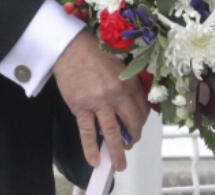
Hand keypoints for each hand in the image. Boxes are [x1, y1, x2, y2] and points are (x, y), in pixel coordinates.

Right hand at [53, 30, 149, 170]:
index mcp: (129, 82)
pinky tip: (95, 160)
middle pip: (132, 122)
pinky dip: (91, 149)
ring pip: (112, 132)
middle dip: (133, 137)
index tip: (138, 126)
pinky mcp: (81, 108)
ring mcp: (99, 102)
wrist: (72, 50)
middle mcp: (117, 94)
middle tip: (131, 144)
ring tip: (119, 164)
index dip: (142, 121)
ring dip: (117, 151)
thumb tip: (135, 105)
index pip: (142, 109)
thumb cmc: (96, 55)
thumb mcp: (121, 66)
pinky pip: (88, 132)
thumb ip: (129, 85)